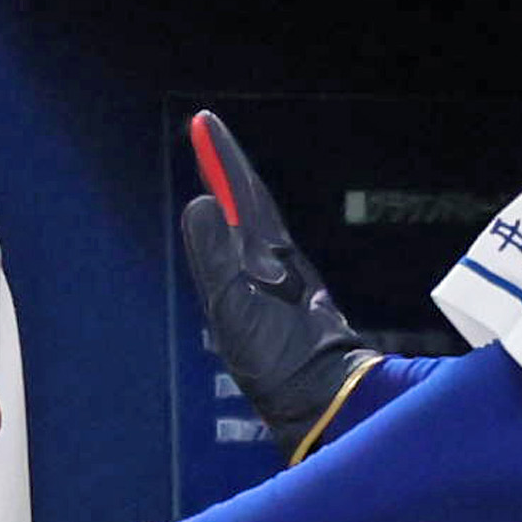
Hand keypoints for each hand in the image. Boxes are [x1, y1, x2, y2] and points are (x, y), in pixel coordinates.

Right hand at [180, 111, 378, 460]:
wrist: (321, 399)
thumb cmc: (279, 362)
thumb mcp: (236, 309)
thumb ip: (216, 257)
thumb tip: (200, 203)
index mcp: (269, 254)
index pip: (243, 192)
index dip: (222, 157)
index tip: (205, 121)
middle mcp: (277, 260)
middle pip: (250, 201)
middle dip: (227, 167)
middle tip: (205, 132)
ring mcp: (281, 281)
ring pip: (256, 225)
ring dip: (236, 195)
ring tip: (218, 172)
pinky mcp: (281, 305)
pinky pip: (256, 255)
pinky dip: (241, 232)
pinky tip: (240, 238)